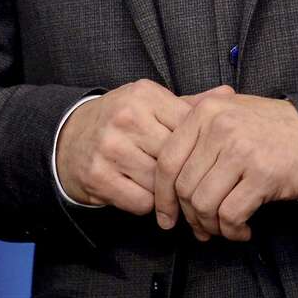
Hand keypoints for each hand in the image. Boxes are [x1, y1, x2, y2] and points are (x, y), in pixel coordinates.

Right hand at [53, 79, 195, 214]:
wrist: (68, 139)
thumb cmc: (120, 123)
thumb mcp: (149, 105)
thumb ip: (188, 104)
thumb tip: (229, 94)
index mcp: (144, 95)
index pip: (189, 128)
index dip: (198, 149)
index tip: (200, 160)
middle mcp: (126, 118)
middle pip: (176, 158)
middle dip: (182, 174)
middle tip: (185, 182)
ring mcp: (110, 147)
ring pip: (161, 183)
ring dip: (164, 192)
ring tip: (159, 186)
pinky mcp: (98, 176)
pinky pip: (141, 202)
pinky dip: (145, 204)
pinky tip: (137, 191)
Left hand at [151, 88, 297, 241]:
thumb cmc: (267, 127)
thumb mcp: (227, 109)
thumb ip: (193, 119)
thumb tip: (155, 143)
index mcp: (205, 112)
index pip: (167, 160)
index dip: (162, 195)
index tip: (165, 216)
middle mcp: (219, 128)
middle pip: (184, 187)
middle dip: (189, 216)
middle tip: (201, 228)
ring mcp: (241, 150)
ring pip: (204, 204)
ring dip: (211, 226)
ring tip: (223, 229)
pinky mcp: (263, 175)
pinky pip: (231, 214)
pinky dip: (232, 230)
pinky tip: (242, 230)